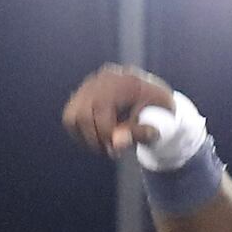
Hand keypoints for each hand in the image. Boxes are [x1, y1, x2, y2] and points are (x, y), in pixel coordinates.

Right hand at [62, 62, 182, 157]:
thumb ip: (141, 133)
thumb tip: (117, 143)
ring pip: (72, 117)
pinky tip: (98, 139)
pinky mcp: (81, 95)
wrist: (153, 99)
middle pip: (83, 113)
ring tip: (106, 146)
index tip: (118, 149)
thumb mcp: (160, 122)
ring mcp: (90, 85)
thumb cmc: (159, 112)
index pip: (101, 106)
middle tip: (112, 152)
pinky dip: (81, 133)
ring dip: (87, 138)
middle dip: (96, 139)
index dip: (106, 132)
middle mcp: (104, 79)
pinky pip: (70, 118)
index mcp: (125, 80)